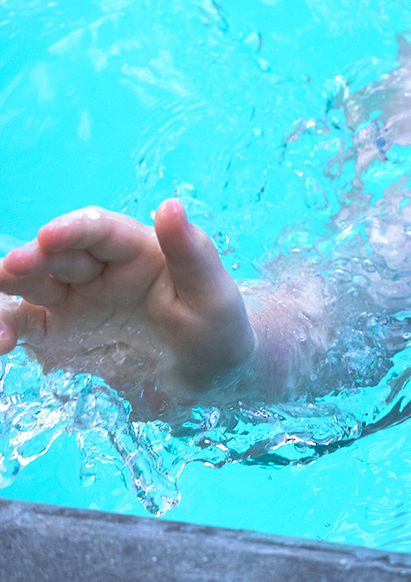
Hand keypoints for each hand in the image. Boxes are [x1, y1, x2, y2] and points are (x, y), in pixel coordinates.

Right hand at [0, 200, 254, 414]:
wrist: (208, 376)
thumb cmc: (218, 329)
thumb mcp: (215, 297)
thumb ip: (193, 254)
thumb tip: (171, 205)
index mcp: (138, 250)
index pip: (99, 230)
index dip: (73, 229)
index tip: (49, 235)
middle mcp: (99, 268)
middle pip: (55, 255)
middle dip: (30, 260)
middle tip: (13, 269)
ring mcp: (73, 299)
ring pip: (29, 285)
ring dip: (8, 291)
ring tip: (1, 324)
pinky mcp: (56, 332)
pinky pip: (20, 325)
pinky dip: (3, 329)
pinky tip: (0, 343)